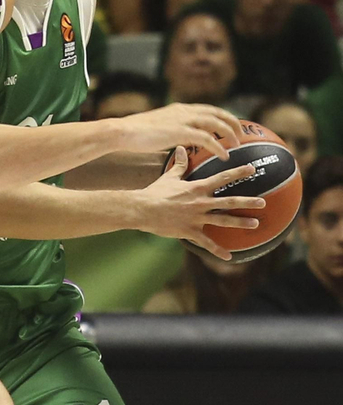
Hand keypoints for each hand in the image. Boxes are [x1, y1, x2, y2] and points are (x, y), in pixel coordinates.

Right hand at [109, 104, 242, 159]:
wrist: (122, 132)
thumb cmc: (134, 134)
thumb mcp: (157, 127)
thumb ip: (170, 130)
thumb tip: (177, 140)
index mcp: (179, 109)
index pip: (208, 109)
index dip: (223, 116)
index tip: (231, 125)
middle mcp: (185, 111)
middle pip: (218, 113)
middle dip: (232, 123)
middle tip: (240, 135)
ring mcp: (184, 120)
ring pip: (217, 123)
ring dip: (229, 134)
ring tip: (236, 145)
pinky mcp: (181, 132)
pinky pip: (207, 139)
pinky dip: (218, 147)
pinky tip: (223, 156)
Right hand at [137, 147, 264, 259]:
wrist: (141, 209)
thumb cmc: (155, 192)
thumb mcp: (169, 176)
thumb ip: (180, 164)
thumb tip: (181, 147)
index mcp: (197, 188)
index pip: (223, 178)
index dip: (239, 172)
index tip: (253, 169)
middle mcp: (201, 202)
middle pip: (229, 201)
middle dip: (248, 201)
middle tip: (263, 202)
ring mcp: (197, 218)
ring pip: (223, 220)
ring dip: (241, 222)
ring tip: (256, 223)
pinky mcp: (190, 231)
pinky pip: (206, 243)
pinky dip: (218, 250)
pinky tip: (229, 257)